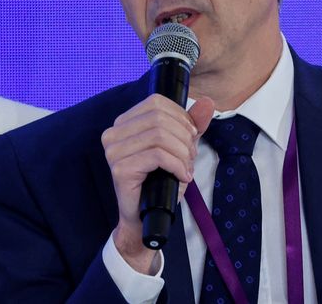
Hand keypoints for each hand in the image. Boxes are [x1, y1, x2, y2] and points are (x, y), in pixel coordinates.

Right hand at [101, 94, 214, 272]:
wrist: (145, 218)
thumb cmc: (160, 182)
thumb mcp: (180, 148)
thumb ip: (193, 125)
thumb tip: (207, 102)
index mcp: (124, 123)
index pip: (156, 102)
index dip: (180, 116)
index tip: (191, 137)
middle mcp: (113, 133)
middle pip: (159, 118)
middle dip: (183, 137)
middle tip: (190, 157)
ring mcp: (114, 151)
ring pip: (159, 136)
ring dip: (182, 153)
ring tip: (186, 168)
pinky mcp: (120, 169)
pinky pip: (157, 156)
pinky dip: (177, 165)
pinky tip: (182, 176)